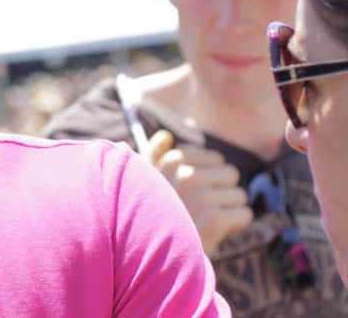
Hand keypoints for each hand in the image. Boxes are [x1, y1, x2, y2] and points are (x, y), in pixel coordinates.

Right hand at [148, 129, 252, 255]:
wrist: (148, 253)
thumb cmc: (149, 214)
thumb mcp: (145, 180)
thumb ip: (155, 154)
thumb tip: (166, 134)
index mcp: (173, 160)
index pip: (215, 158)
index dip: (209, 177)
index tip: (194, 193)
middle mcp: (186, 173)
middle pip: (230, 174)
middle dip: (223, 192)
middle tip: (205, 209)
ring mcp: (201, 195)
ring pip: (239, 195)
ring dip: (229, 210)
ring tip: (209, 221)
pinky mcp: (214, 218)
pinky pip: (244, 215)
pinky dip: (235, 226)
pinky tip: (217, 232)